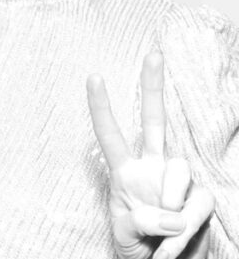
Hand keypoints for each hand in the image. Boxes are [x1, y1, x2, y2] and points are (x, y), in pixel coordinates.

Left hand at [88, 53, 214, 258]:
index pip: (110, 134)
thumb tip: (170, 211)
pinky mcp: (200, 200)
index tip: (93, 76)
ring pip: (179, 170)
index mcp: (124, 172)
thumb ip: (140, 220)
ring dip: (170, 206)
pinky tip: (174, 244)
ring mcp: (177, 182)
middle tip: (152, 54)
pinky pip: (198, 204)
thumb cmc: (137, 247)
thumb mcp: (126, 234)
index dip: (101, 107)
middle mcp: (151, 168)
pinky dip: (184, 229)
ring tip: (161, 235)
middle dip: (153, 87)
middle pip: (153, 121)